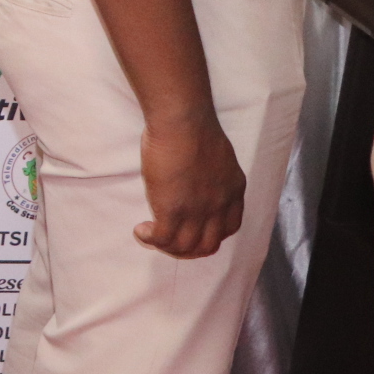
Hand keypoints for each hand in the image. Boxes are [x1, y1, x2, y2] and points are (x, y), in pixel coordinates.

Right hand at [137, 114, 244, 257]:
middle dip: (188, 249)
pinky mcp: (173, 211)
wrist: (183, 124)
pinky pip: (162, 239)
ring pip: (185, 247)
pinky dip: (150, 240)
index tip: (193, 227)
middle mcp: (219, 206)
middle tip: (170, 240)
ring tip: (151, 235)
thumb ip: (212, 172)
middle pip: (208, 245)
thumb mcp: (218, 155)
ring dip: (167, 247)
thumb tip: (196, 174)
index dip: (210, 234)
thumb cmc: (194, 128)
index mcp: (233, 191)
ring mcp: (197, 211)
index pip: (229, 227)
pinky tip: (141, 230)